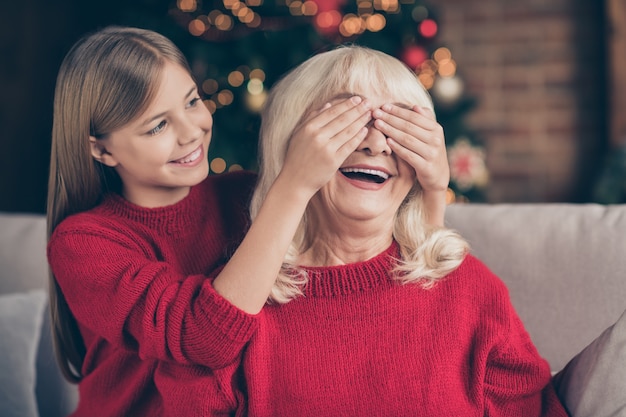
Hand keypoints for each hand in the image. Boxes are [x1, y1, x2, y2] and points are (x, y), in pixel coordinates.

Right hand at [279, 96, 371, 198]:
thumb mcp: (299, 133)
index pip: (332, 112)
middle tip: (369, 103)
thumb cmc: (297, 156)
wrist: (295, 180)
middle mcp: (318, 137)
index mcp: (309, 128)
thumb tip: (328, 104)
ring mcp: (326, 149)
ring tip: (370, 114)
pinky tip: (365, 130)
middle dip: (358, 110)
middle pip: (343, 119)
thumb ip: (312, 118)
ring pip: (348, 131)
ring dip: (361, 121)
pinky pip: (349, 146)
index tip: (358, 99)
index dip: (347, 104)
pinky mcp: (333, 161)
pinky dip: (358, 137)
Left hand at [372, 104, 448, 225]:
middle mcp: (435, 140)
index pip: (414, 117)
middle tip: (376, 113)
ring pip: (407, 139)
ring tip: (378, 124)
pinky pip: (408, 155)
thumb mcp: (430, 135)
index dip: (398, 111)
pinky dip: (397, 147)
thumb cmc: (429, 151)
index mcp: (436, 129)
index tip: (384, 106)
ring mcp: (431, 153)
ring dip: (391, 130)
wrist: (438, 175)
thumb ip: (424, 120)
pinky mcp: (425, 166)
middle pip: (409, 127)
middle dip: (390, 119)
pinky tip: (387, 142)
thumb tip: (415, 106)